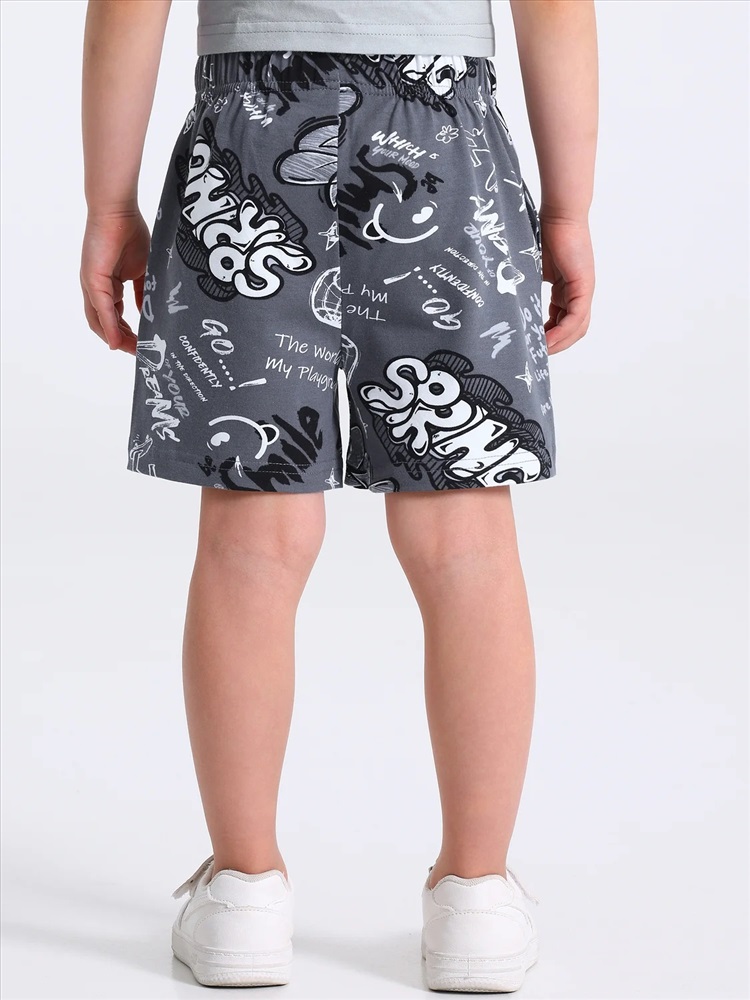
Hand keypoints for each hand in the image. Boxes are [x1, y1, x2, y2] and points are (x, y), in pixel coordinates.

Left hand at [80, 211, 149, 355]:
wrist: (118, 210)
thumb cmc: (129, 232)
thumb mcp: (142, 269)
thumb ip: (142, 292)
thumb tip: (145, 311)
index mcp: (107, 284)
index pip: (114, 315)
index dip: (126, 332)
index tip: (142, 344)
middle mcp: (96, 287)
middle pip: (104, 323)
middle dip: (121, 340)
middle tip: (138, 352)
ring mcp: (92, 284)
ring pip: (99, 321)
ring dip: (115, 339)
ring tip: (132, 350)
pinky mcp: (92, 279)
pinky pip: (101, 309)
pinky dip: (110, 328)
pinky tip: (118, 341)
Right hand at [539, 213, 594, 354]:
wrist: (558, 214)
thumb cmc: (543, 234)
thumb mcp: (531, 270)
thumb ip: (528, 289)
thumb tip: (511, 307)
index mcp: (567, 289)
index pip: (563, 321)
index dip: (549, 336)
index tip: (532, 344)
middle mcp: (579, 292)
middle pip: (573, 329)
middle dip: (556, 345)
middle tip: (536, 354)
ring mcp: (583, 290)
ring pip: (576, 327)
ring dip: (559, 342)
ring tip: (540, 350)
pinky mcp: (584, 286)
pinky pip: (575, 317)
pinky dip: (562, 331)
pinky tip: (547, 339)